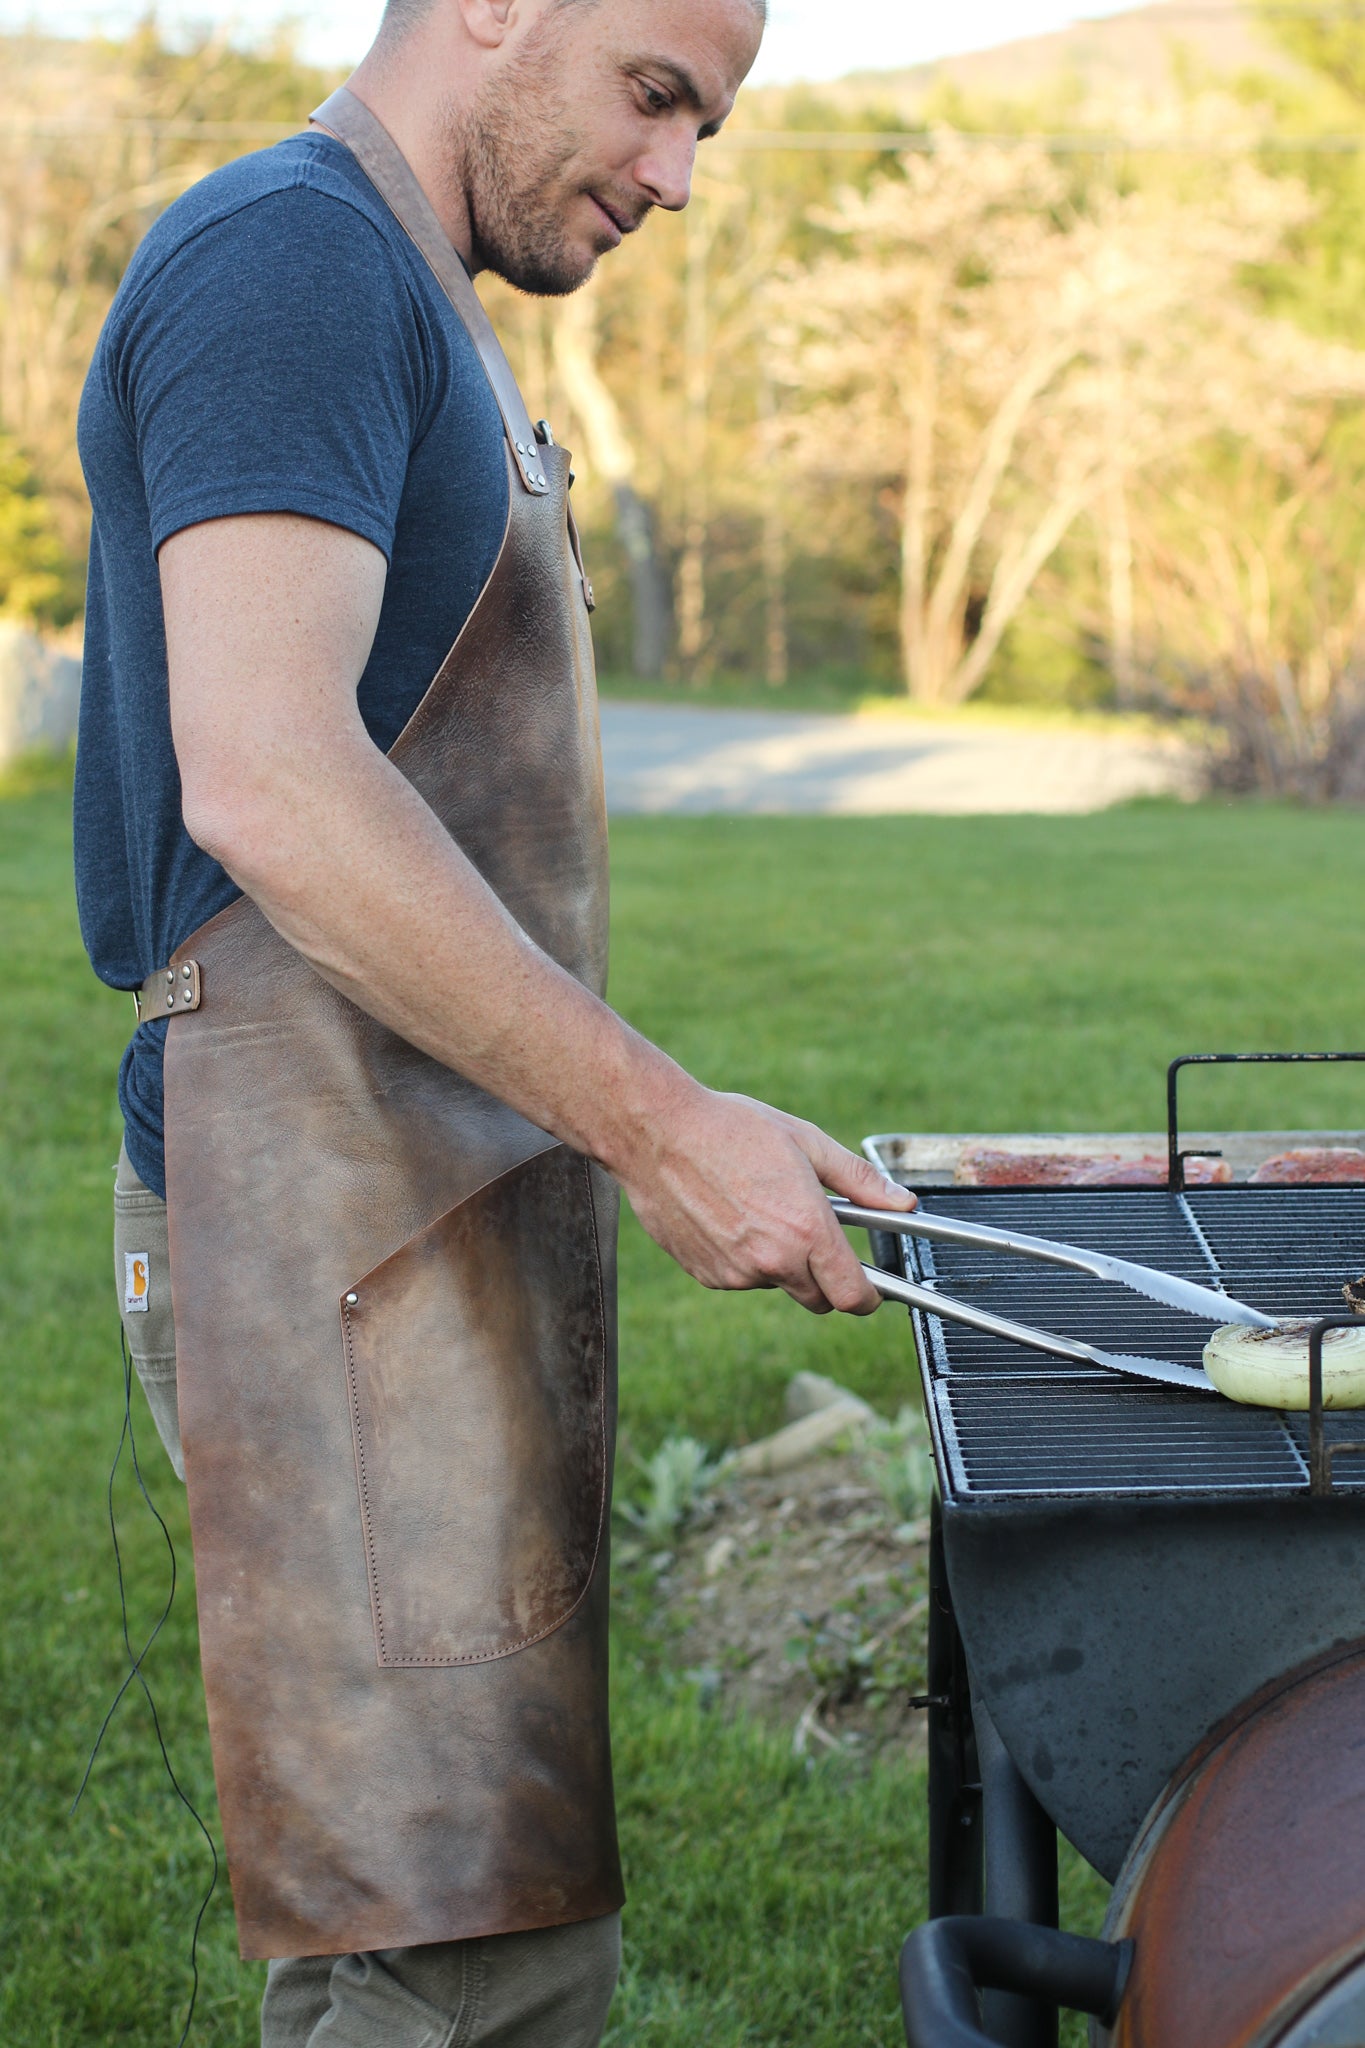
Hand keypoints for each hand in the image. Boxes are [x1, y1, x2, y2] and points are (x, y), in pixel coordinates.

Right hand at [617, 1085, 917, 1314]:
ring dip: (779, 1262)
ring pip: (775, 1285)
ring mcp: (736, 1273)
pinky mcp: (705, 1275)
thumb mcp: (808, 1143)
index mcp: (807, 1231)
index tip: (870, 1287)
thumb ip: (860, 1182)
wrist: (656, 1134)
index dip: (868, 1296)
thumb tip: (904, 1204)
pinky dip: (743, 1259)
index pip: (853, 1297)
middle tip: (813, 1235)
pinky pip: (739, 1278)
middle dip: (824, 1279)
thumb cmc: (733, 1129)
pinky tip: (727, 1216)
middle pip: (817, 1300)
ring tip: (759, 1209)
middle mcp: (773, 1262)